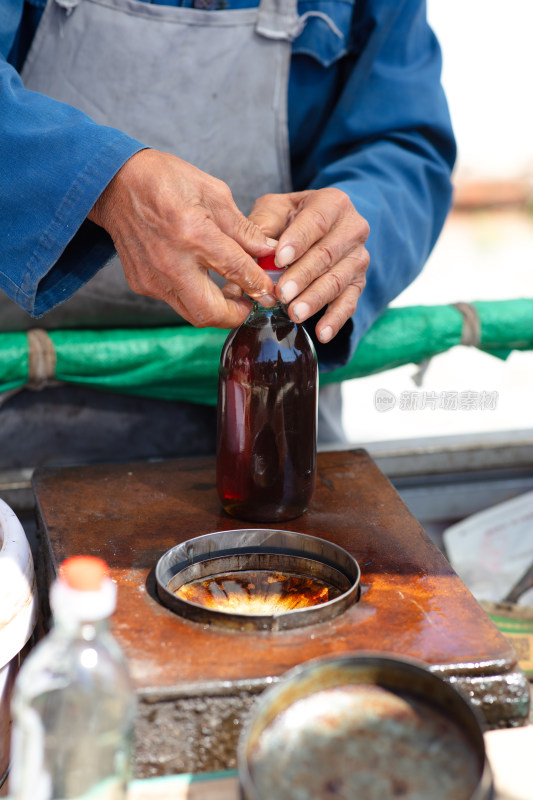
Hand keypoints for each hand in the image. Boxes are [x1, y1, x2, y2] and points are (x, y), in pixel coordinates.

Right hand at [87, 149, 277, 327]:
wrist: (115, 184)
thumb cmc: (165, 181)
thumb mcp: (212, 192)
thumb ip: (242, 228)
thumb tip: (268, 250)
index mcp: (193, 233)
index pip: (236, 270)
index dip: (259, 286)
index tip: (271, 293)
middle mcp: (171, 261)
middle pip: (210, 312)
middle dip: (236, 316)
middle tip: (250, 305)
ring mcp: (153, 277)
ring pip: (192, 314)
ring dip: (215, 311)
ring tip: (230, 295)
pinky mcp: (142, 283)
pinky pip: (174, 301)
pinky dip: (193, 296)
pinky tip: (201, 279)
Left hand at [249, 188, 369, 342]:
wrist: (324, 228)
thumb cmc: (292, 218)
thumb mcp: (274, 211)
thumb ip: (260, 227)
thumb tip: (241, 257)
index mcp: (332, 203)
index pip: (316, 221)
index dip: (298, 240)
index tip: (279, 259)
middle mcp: (352, 228)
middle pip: (327, 254)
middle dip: (303, 276)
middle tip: (282, 294)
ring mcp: (358, 257)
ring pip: (337, 280)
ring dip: (315, 299)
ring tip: (295, 314)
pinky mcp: (358, 282)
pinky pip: (349, 303)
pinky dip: (335, 320)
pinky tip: (322, 334)